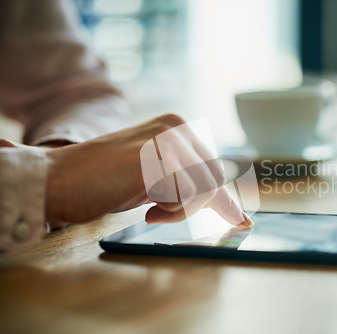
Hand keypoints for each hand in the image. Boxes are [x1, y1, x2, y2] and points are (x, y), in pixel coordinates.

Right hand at [45, 114, 252, 227]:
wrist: (59, 179)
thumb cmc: (105, 182)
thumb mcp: (155, 178)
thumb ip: (186, 182)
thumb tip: (228, 206)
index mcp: (177, 127)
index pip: (212, 168)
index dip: (226, 200)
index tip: (242, 221)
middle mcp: (178, 127)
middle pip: (214, 180)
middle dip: (193, 204)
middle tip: (160, 210)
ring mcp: (169, 140)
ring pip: (204, 190)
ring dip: (179, 209)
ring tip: (150, 208)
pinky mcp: (158, 158)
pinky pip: (187, 197)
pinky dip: (170, 211)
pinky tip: (146, 209)